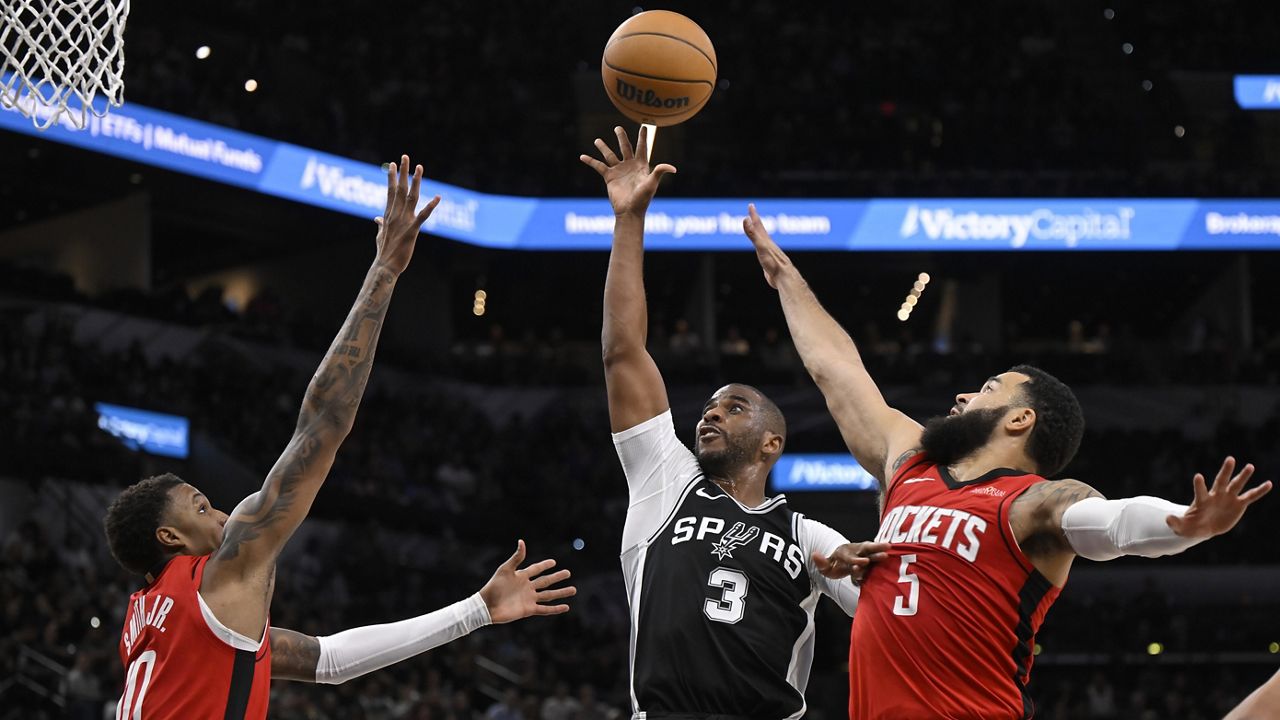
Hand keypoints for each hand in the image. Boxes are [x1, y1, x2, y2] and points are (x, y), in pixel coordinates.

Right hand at [374, 154, 440, 275]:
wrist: (385, 266)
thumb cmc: (384, 252)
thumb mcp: (380, 235)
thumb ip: (380, 224)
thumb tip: (377, 219)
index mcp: (389, 214)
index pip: (390, 192)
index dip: (392, 177)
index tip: (393, 164)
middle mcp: (395, 214)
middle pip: (399, 189)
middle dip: (402, 172)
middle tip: (405, 156)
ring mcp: (404, 221)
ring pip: (410, 197)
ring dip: (415, 181)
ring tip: (419, 167)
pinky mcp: (412, 230)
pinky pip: (423, 216)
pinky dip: (431, 206)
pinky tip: (438, 197)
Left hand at [479, 540, 575, 623]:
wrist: (487, 606)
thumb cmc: (494, 586)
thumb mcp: (505, 569)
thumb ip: (516, 557)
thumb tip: (522, 541)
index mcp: (521, 576)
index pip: (536, 569)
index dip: (544, 565)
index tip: (554, 562)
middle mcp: (527, 587)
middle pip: (546, 581)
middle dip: (557, 577)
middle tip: (568, 573)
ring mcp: (529, 598)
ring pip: (549, 595)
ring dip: (561, 592)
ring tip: (573, 589)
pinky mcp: (529, 609)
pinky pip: (545, 609)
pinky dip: (555, 609)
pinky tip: (566, 607)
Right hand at [579, 126, 676, 217]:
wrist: (630, 211)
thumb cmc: (642, 199)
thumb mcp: (651, 184)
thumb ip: (659, 172)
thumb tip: (673, 168)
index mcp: (641, 165)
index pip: (642, 148)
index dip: (643, 137)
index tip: (644, 126)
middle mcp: (629, 166)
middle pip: (625, 147)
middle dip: (621, 137)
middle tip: (617, 128)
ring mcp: (619, 171)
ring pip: (609, 155)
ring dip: (603, 147)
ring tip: (597, 140)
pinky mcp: (609, 177)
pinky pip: (598, 166)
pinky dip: (590, 161)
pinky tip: (582, 156)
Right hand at [743, 203, 796, 288]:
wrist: (784, 278)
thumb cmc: (773, 263)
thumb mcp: (761, 247)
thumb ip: (753, 234)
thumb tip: (746, 219)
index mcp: (765, 240)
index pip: (758, 224)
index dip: (753, 215)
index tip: (751, 205)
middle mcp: (768, 245)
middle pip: (761, 230)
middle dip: (755, 220)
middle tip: (752, 212)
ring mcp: (769, 253)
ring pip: (762, 240)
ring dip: (758, 233)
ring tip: (757, 229)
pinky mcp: (769, 262)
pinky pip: (763, 250)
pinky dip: (760, 247)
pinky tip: (762, 250)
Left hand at [812, 542, 890, 582]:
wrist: (842, 562)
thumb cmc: (835, 565)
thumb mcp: (826, 567)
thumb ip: (821, 562)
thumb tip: (814, 554)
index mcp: (845, 553)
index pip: (852, 558)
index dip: (857, 560)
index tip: (863, 562)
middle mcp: (857, 551)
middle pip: (866, 548)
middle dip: (875, 548)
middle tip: (886, 547)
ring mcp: (865, 554)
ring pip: (874, 551)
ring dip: (881, 550)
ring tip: (891, 548)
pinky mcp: (871, 559)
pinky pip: (877, 559)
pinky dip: (884, 558)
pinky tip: (895, 558)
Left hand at [1166, 456, 1271, 537]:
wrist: (1205, 527)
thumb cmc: (1192, 526)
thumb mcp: (1182, 528)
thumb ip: (1176, 523)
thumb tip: (1168, 519)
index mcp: (1202, 500)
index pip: (1200, 491)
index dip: (1199, 485)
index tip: (1198, 476)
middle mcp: (1216, 495)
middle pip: (1220, 481)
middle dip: (1225, 471)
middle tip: (1230, 459)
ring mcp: (1228, 498)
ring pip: (1236, 485)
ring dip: (1243, 476)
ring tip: (1250, 466)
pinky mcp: (1239, 504)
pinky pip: (1250, 496)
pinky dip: (1259, 491)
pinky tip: (1268, 484)